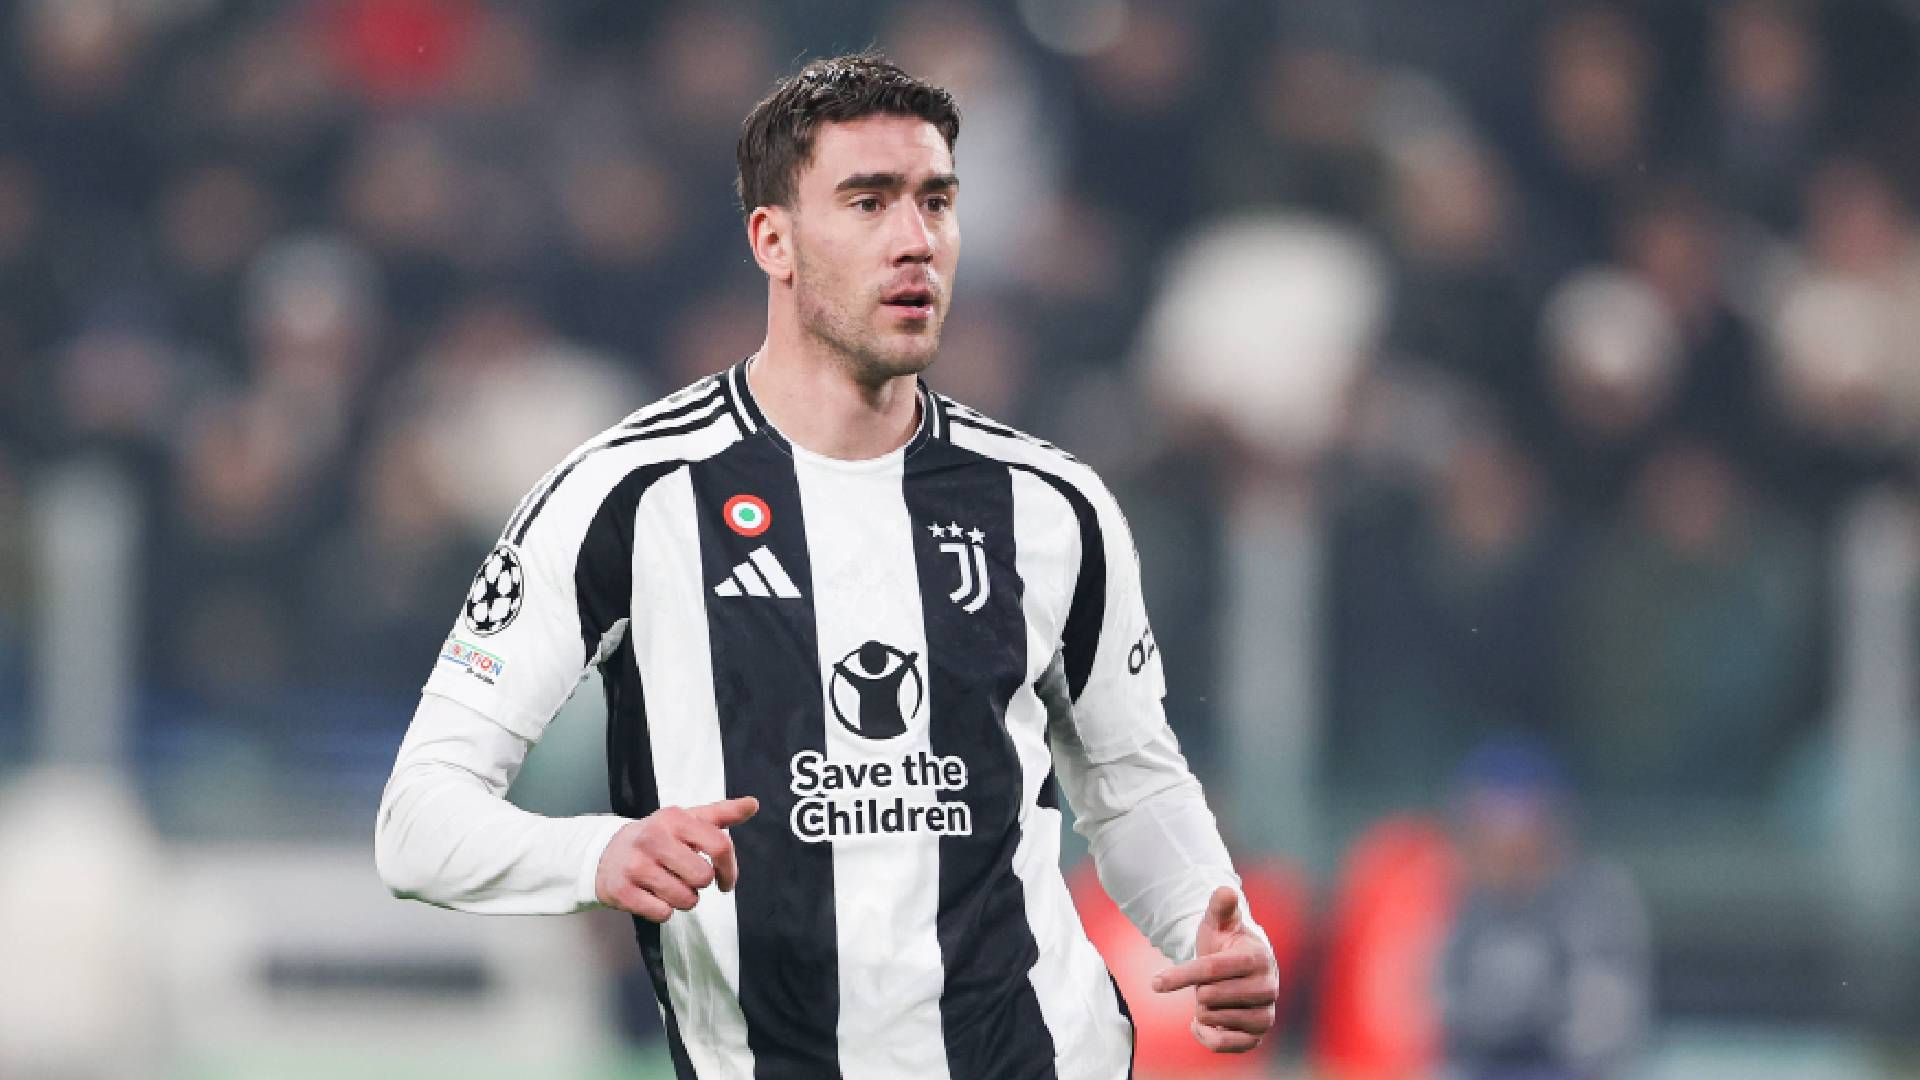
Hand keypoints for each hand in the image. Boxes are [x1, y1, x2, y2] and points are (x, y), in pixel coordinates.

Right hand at [595, 796, 758, 921]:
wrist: (605, 853)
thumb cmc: (656, 838)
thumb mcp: (686, 820)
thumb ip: (721, 814)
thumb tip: (753, 804)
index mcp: (674, 818)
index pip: (719, 846)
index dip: (730, 869)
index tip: (727, 881)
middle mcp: (653, 839)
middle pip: (703, 877)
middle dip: (700, 884)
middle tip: (686, 877)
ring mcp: (635, 865)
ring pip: (685, 899)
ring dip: (683, 899)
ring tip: (669, 885)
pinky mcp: (622, 891)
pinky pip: (662, 914)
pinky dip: (663, 910)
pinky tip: (653, 895)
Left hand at [1151, 886, 1277, 1052]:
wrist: (1240, 970)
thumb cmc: (1226, 943)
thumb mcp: (1219, 922)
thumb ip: (1220, 906)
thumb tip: (1225, 890)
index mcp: (1258, 958)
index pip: (1212, 969)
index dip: (1181, 975)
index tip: (1155, 983)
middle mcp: (1268, 988)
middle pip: (1208, 996)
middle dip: (1197, 989)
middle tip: (1207, 981)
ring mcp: (1265, 1015)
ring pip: (1212, 1018)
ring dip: (1201, 1009)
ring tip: (1211, 997)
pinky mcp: (1257, 1036)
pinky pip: (1221, 1045)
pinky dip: (1205, 1035)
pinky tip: (1202, 1024)